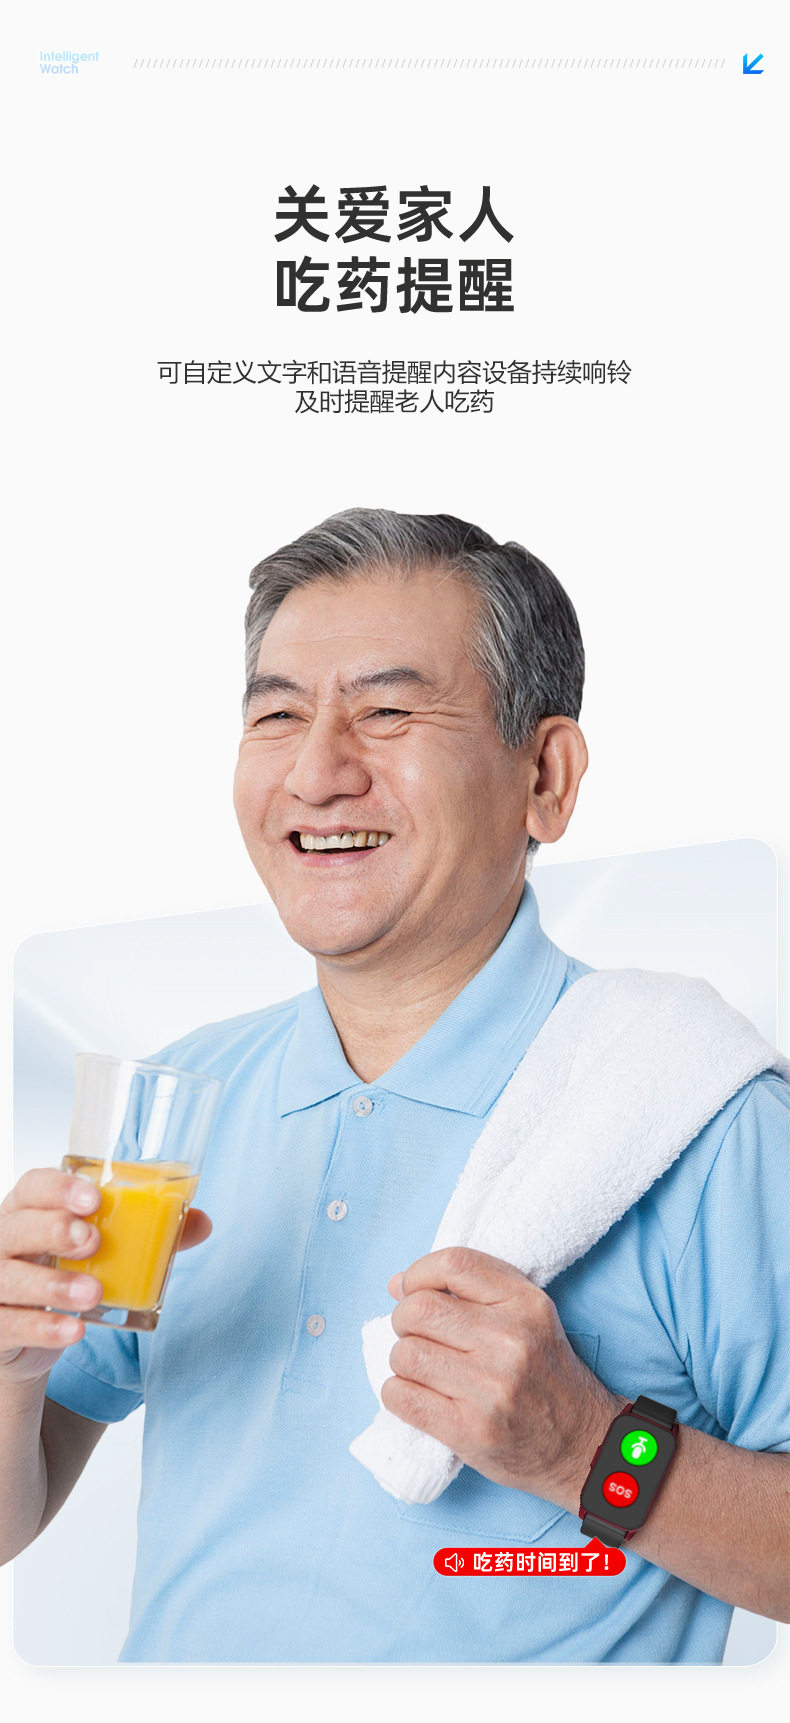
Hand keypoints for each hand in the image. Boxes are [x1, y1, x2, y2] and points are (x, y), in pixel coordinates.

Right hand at [0, 1168, 211, 1388]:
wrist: (27, 1336)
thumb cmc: (62, 1273)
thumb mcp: (101, 1252)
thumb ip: (150, 1236)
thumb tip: (201, 1223)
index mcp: (28, 1211)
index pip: (33, 1186)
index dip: (59, 1188)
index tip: (95, 1197)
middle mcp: (3, 1242)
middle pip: (14, 1226)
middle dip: (52, 1229)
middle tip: (93, 1240)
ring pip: (8, 1278)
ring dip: (52, 1285)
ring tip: (94, 1293)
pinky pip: (9, 1324)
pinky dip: (43, 1329)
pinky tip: (74, 1331)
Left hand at [381, 1246, 619, 1507]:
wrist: (580, 1445)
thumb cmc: (544, 1374)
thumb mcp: (527, 1316)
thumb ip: (470, 1290)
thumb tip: (395, 1284)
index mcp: (526, 1304)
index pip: (453, 1264)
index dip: (419, 1273)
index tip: (414, 1290)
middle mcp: (510, 1341)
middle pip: (418, 1309)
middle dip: (404, 1320)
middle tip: (418, 1335)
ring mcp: (489, 1388)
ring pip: (405, 1353)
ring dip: (403, 1361)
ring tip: (424, 1370)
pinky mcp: (468, 1430)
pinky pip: (400, 1396)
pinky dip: (397, 1393)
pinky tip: (420, 1396)